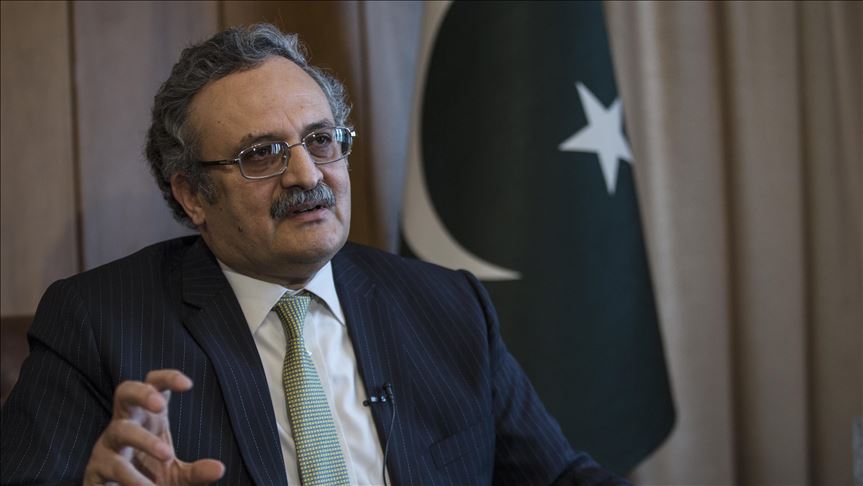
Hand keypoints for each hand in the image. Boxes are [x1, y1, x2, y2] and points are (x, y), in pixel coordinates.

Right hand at [83, 370, 224, 484]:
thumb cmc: (149, 481)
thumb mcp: (177, 477)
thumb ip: (197, 472)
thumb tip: (220, 468)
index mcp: (147, 419)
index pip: (153, 385)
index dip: (167, 378)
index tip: (188, 384)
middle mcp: (124, 425)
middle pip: (125, 391)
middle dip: (142, 393)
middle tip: (160, 405)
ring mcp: (107, 446)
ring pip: (120, 430)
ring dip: (145, 441)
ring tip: (167, 456)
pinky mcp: (95, 470)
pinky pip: (111, 467)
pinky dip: (132, 477)